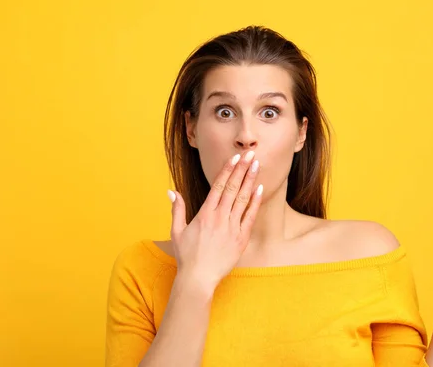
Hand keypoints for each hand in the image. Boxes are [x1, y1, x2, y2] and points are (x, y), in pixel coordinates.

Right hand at [168, 150, 262, 290]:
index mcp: (205, 213)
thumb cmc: (187, 256)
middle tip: (250, 154)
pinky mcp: (241, 238)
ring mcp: (232, 227)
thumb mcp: (177, 231)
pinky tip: (261, 189)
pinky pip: (250, 216)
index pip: (219, 186)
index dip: (228, 170)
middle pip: (233, 188)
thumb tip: (171, 191)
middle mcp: (220, 217)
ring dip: (251, 180)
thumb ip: (177, 209)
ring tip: (257, 165)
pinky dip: (256, 201)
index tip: (235, 158)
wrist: (199, 278)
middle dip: (242, 169)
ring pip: (243, 199)